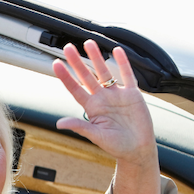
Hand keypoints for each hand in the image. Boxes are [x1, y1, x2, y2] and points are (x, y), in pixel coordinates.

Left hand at [54, 40, 161, 193]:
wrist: (137, 149)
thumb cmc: (116, 146)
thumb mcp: (96, 136)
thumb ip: (79, 126)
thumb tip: (59, 124)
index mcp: (92, 108)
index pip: (75, 89)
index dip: (65, 77)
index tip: (55, 64)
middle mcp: (102, 99)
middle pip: (87, 76)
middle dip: (77, 62)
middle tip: (67, 47)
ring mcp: (117, 95)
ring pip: (104, 72)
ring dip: (96, 58)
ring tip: (88, 43)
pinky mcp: (132, 95)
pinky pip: (127, 75)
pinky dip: (123, 63)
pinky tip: (117, 51)